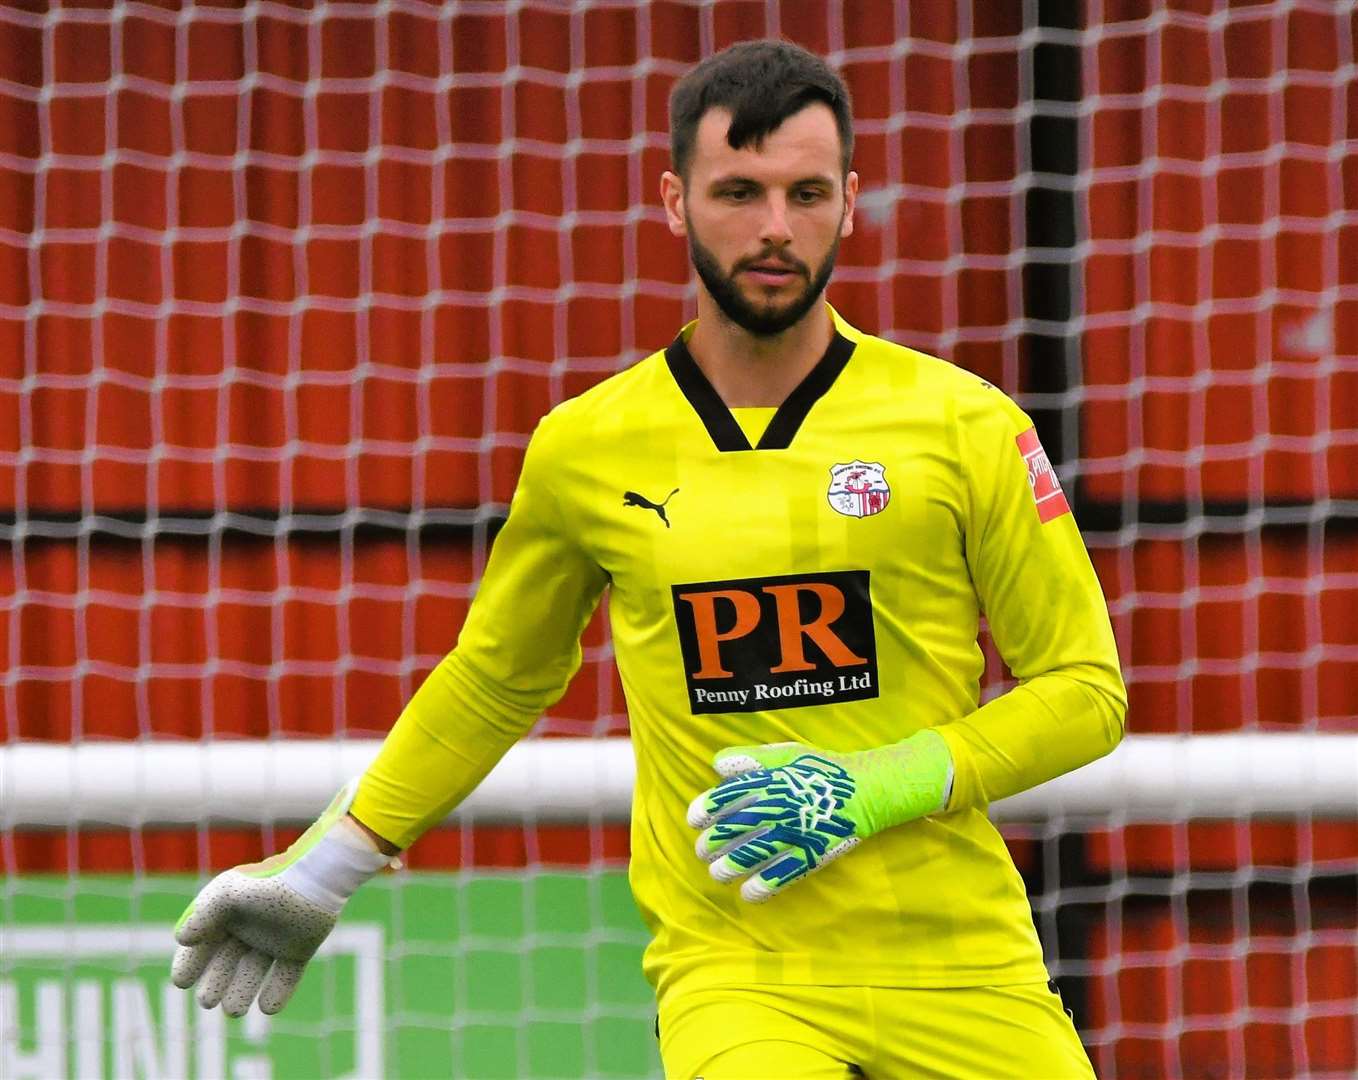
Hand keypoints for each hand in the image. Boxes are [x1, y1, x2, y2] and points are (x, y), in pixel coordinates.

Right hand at [170, 864, 339, 1016]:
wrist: (314, 881)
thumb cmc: (267, 885)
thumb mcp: (228, 894)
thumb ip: (203, 914)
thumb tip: (182, 938)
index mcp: (229, 914)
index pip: (203, 943)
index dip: (190, 963)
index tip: (182, 982)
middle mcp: (250, 929)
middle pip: (226, 963)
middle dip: (215, 983)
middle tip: (207, 1001)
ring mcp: (275, 941)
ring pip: (252, 973)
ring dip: (241, 993)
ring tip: (234, 1011)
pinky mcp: (299, 950)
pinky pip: (286, 977)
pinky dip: (277, 993)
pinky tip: (267, 1007)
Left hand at [686, 730, 951, 902]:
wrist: (868, 789)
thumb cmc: (823, 770)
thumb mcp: (788, 754)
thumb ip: (752, 760)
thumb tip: (717, 764)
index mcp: (770, 782)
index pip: (728, 797)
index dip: (706, 809)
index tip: (693, 820)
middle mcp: (778, 807)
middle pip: (735, 829)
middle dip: (713, 843)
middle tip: (703, 851)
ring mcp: (795, 832)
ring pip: (753, 855)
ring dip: (730, 867)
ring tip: (718, 874)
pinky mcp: (812, 853)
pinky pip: (782, 875)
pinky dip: (762, 887)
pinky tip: (747, 894)